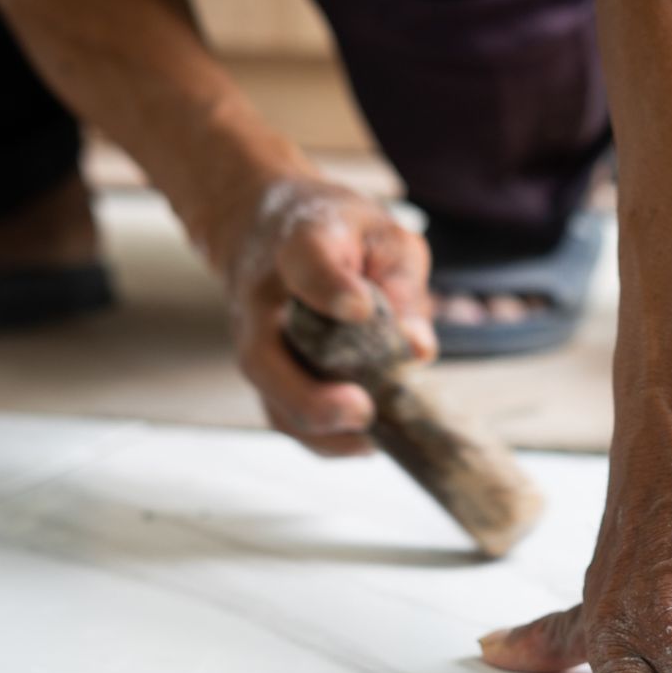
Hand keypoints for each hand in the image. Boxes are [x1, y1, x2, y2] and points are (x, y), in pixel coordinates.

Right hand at [222, 178, 434, 454]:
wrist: (268, 229)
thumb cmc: (337, 232)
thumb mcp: (383, 234)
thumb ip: (403, 282)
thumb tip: (416, 349)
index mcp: (299, 245)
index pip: (306, 265)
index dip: (329, 288)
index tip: (358, 308)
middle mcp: (262, 300)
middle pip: (263, 356)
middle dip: (310, 396)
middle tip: (361, 410)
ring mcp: (255, 342)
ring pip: (270, 399)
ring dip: (319, 431)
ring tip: (371, 439)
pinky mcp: (265, 374)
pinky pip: (283, 416)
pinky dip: (322, 439)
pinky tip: (363, 442)